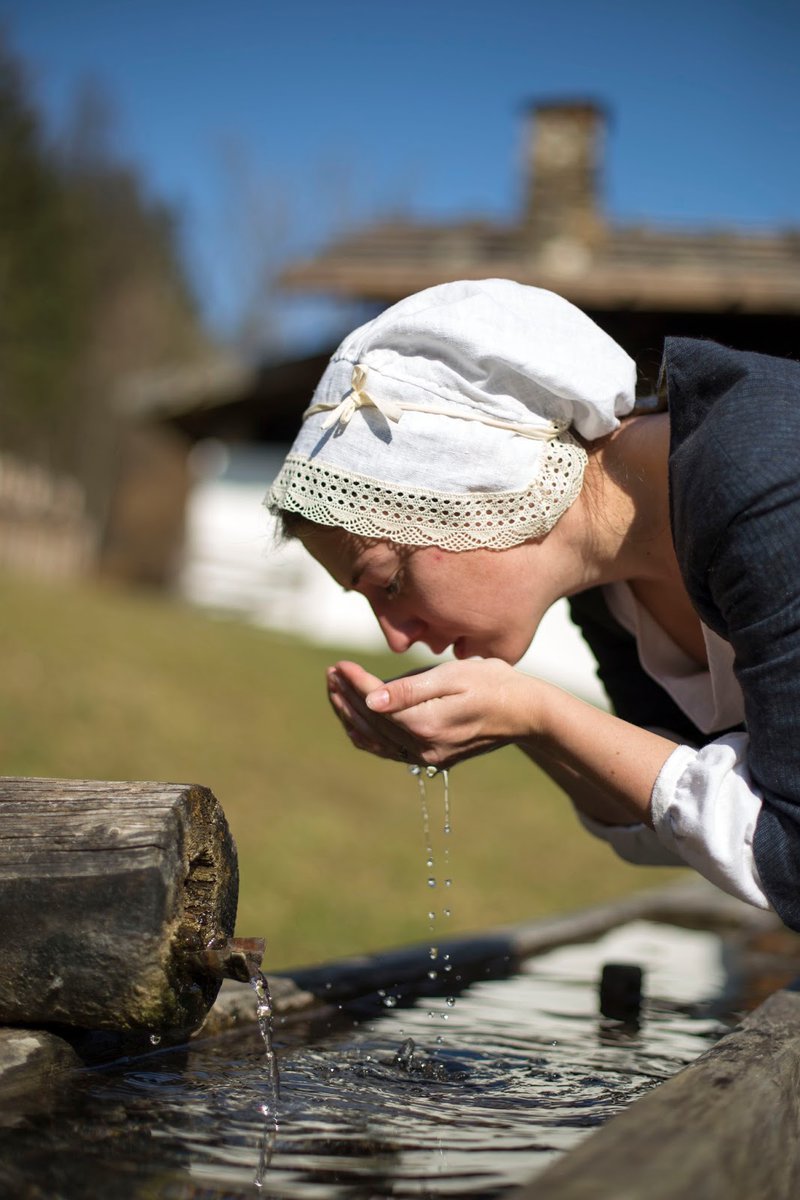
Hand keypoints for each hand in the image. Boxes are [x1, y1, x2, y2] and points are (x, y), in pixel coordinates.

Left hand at [328, 658, 537, 769]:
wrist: (525, 713)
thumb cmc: (493, 684)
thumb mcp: (453, 676)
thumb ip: (410, 689)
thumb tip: (371, 699)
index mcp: (426, 725)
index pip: (375, 703)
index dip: (354, 683)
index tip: (339, 664)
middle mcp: (423, 748)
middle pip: (370, 722)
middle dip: (345, 697)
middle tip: (330, 673)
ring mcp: (426, 757)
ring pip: (374, 740)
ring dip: (350, 715)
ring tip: (335, 689)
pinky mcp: (431, 758)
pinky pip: (387, 750)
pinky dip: (366, 734)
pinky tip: (354, 718)